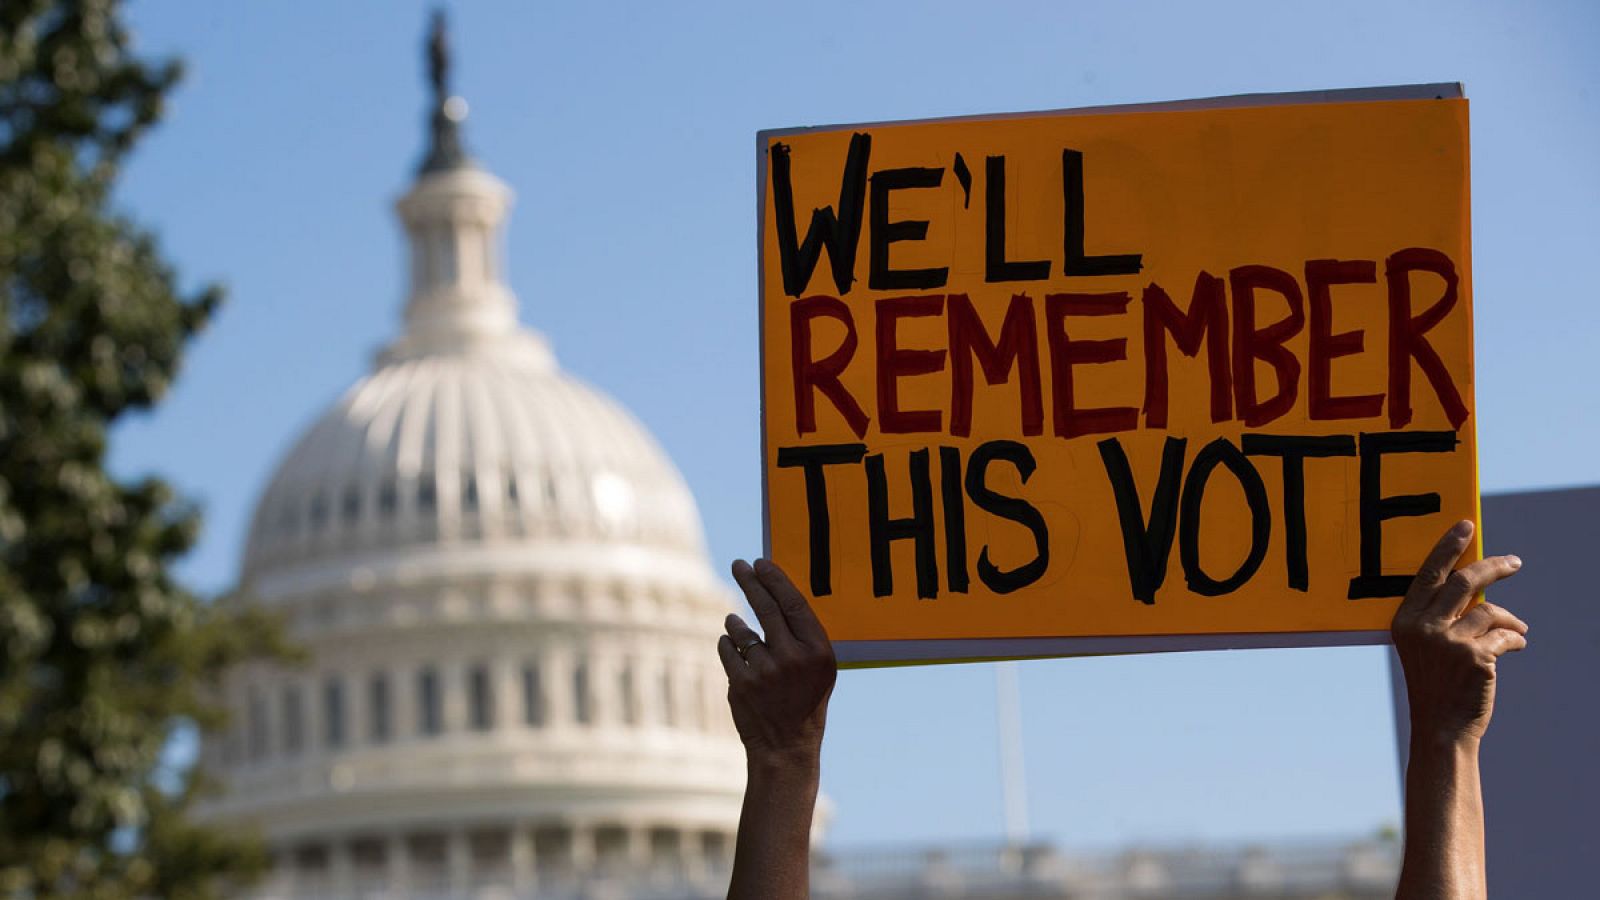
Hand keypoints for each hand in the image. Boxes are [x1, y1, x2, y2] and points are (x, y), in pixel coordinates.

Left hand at [718, 559, 836, 770]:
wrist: (787, 746)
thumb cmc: (805, 700)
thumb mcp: (819, 667)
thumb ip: (803, 634)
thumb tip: (776, 591)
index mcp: (818, 651)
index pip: (794, 604)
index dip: (776, 580)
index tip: (761, 563)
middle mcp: (794, 658)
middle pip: (766, 607)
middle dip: (750, 581)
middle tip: (739, 565)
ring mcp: (766, 672)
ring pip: (741, 629)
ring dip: (736, 623)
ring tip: (736, 624)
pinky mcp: (742, 684)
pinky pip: (727, 649)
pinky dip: (727, 644)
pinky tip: (732, 648)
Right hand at [1392, 520, 1527, 744]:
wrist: (1441, 728)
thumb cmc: (1435, 685)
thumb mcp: (1425, 647)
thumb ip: (1441, 617)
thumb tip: (1475, 586)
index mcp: (1405, 621)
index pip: (1428, 573)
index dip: (1448, 547)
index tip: (1465, 527)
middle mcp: (1423, 627)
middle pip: (1463, 581)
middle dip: (1493, 567)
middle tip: (1514, 562)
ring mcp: (1448, 642)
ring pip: (1490, 609)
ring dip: (1511, 618)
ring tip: (1519, 629)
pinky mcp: (1475, 657)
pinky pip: (1505, 635)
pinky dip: (1516, 639)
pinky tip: (1517, 646)